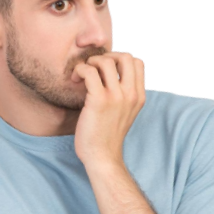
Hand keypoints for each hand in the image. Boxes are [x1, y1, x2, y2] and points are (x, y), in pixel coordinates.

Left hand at [71, 51, 145, 167]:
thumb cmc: (108, 135)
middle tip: (94, 68)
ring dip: (90, 62)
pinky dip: (80, 70)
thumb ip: (125, 95)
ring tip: (82, 75)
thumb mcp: (125, 113)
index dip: (120, 59)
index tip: (105, 70)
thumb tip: (114, 75)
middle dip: (107, 56)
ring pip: (106, 60)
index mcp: (139, 96)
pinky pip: (89, 71)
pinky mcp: (99, 100)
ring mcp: (116, 97)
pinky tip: (75, 80)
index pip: (138, 62)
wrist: (102, 157)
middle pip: (126, 56)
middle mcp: (131, 94)